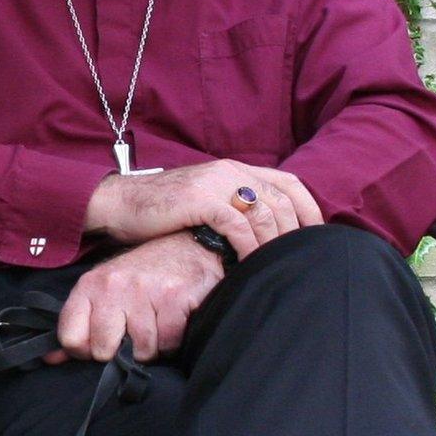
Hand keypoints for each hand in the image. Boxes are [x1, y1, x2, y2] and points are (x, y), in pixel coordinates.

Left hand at [48, 232, 223, 363]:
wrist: (192, 246)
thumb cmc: (146, 273)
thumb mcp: (106, 289)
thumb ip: (78, 323)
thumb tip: (52, 359)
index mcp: (90, 285)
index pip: (70, 337)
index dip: (85, 350)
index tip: (102, 345)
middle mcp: (112, 287)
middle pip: (103, 350)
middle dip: (122, 351)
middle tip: (134, 333)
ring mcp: (143, 292)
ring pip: (141, 351)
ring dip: (152, 346)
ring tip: (157, 323)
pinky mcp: (174, 299)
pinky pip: (168, 344)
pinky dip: (173, 341)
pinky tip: (174, 319)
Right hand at [84, 158, 321, 256]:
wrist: (119, 203)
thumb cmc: (161, 210)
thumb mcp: (204, 200)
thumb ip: (232, 205)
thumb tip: (264, 232)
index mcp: (235, 168)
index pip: (288, 183)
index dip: (309, 210)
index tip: (316, 237)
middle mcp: (230, 170)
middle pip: (282, 200)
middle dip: (295, 234)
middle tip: (298, 261)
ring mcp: (215, 183)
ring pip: (265, 213)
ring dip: (274, 244)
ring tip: (276, 267)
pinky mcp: (201, 199)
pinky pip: (239, 225)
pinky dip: (250, 247)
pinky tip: (250, 264)